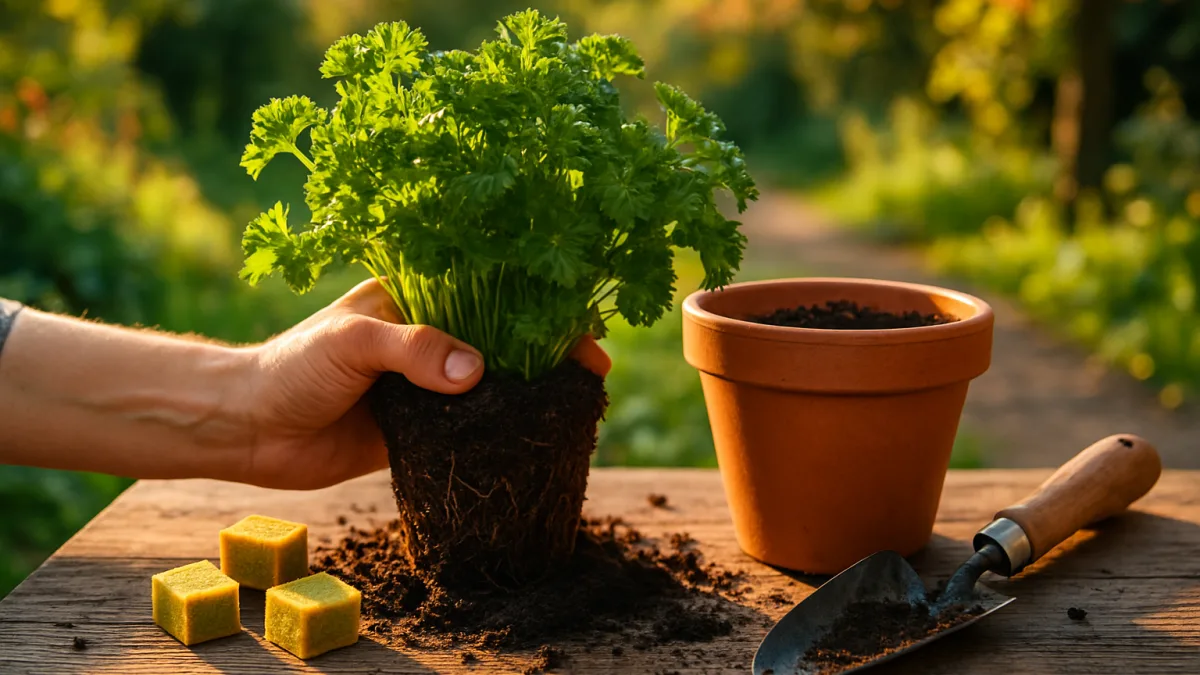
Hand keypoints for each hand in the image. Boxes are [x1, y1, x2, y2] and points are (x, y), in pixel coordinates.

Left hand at [234, 279, 609, 489]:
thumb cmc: (292, 367)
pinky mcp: (420, 430)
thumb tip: (476, 373)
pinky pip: (472, 427)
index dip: (536, 299)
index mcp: (414, 297)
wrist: (249, 430)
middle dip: (549, 347)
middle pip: (501, 336)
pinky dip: (502, 430)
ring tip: (579, 400)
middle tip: (594, 366)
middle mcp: (427, 338)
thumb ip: (414, 350)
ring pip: (493, 383)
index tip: (576, 319)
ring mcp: (426, 385)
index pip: (489, 289)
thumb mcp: (353, 342)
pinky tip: (535, 435)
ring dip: (531, 390)